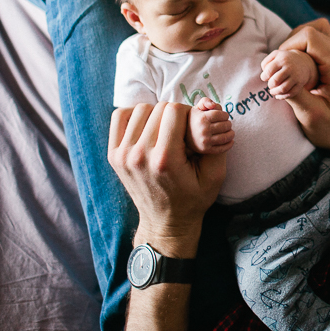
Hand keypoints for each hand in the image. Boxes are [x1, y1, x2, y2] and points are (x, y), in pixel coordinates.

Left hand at [108, 102, 226, 257]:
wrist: (166, 222)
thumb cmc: (193, 198)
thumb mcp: (215, 174)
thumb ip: (215, 140)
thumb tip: (206, 107)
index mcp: (164, 159)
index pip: (174, 110)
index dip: (189, 113)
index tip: (193, 129)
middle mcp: (139, 155)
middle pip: (158, 108)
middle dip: (174, 115)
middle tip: (181, 132)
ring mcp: (122, 155)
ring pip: (140, 109)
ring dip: (156, 114)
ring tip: (165, 131)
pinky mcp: (113, 154)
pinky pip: (120, 116)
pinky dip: (135, 116)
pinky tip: (147, 128)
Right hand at [187, 97, 233, 153]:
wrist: (184, 135)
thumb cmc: (194, 119)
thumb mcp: (197, 108)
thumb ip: (205, 101)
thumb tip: (214, 105)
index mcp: (202, 118)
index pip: (222, 115)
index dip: (225, 115)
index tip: (224, 116)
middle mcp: (204, 130)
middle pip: (225, 126)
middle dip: (228, 124)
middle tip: (227, 124)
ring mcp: (205, 141)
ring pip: (226, 137)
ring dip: (231, 134)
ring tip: (230, 132)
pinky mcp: (206, 150)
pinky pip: (222, 148)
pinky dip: (229, 144)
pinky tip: (231, 141)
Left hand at [260, 48, 317, 98]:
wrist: (303, 62)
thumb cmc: (285, 59)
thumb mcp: (276, 55)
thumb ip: (266, 62)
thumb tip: (264, 73)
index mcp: (282, 60)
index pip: (269, 71)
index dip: (264, 77)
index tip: (265, 77)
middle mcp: (289, 68)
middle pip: (275, 81)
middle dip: (270, 85)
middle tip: (270, 84)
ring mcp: (296, 76)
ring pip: (283, 89)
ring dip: (275, 92)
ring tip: (272, 91)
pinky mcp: (300, 84)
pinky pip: (291, 93)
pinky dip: (282, 97)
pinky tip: (278, 95)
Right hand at [276, 19, 329, 156]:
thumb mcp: (310, 115)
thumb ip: (292, 91)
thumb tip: (272, 75)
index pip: (309, 37)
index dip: (287, 46)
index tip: (277, 66)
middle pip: (311, 29)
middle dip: (290, 45)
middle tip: (280, 67)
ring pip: (316, 29)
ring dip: (298, 42)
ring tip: (288, 63)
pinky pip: (320, 38)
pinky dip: (305, 45)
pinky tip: (297, 64)